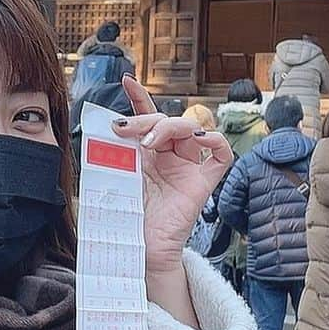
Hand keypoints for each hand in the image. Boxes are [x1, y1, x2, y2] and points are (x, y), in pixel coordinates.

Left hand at [114, 77, 233, 275]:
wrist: (137, 249)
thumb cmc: (126, 218)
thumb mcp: (114, 176)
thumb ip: (114, 152)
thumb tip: (107, 126)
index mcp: (148, 154)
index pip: (147, 118)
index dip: (139, 98)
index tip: (127, 80)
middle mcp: (169, 157)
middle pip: (167, 122)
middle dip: (146, 120)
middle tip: (125, 131)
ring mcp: (188, 168)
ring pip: (191, 129)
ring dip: (170, 127)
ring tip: (149, 144)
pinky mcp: (203, 183)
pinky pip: (221, 154)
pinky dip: (214, 140)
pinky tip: (198, 139)